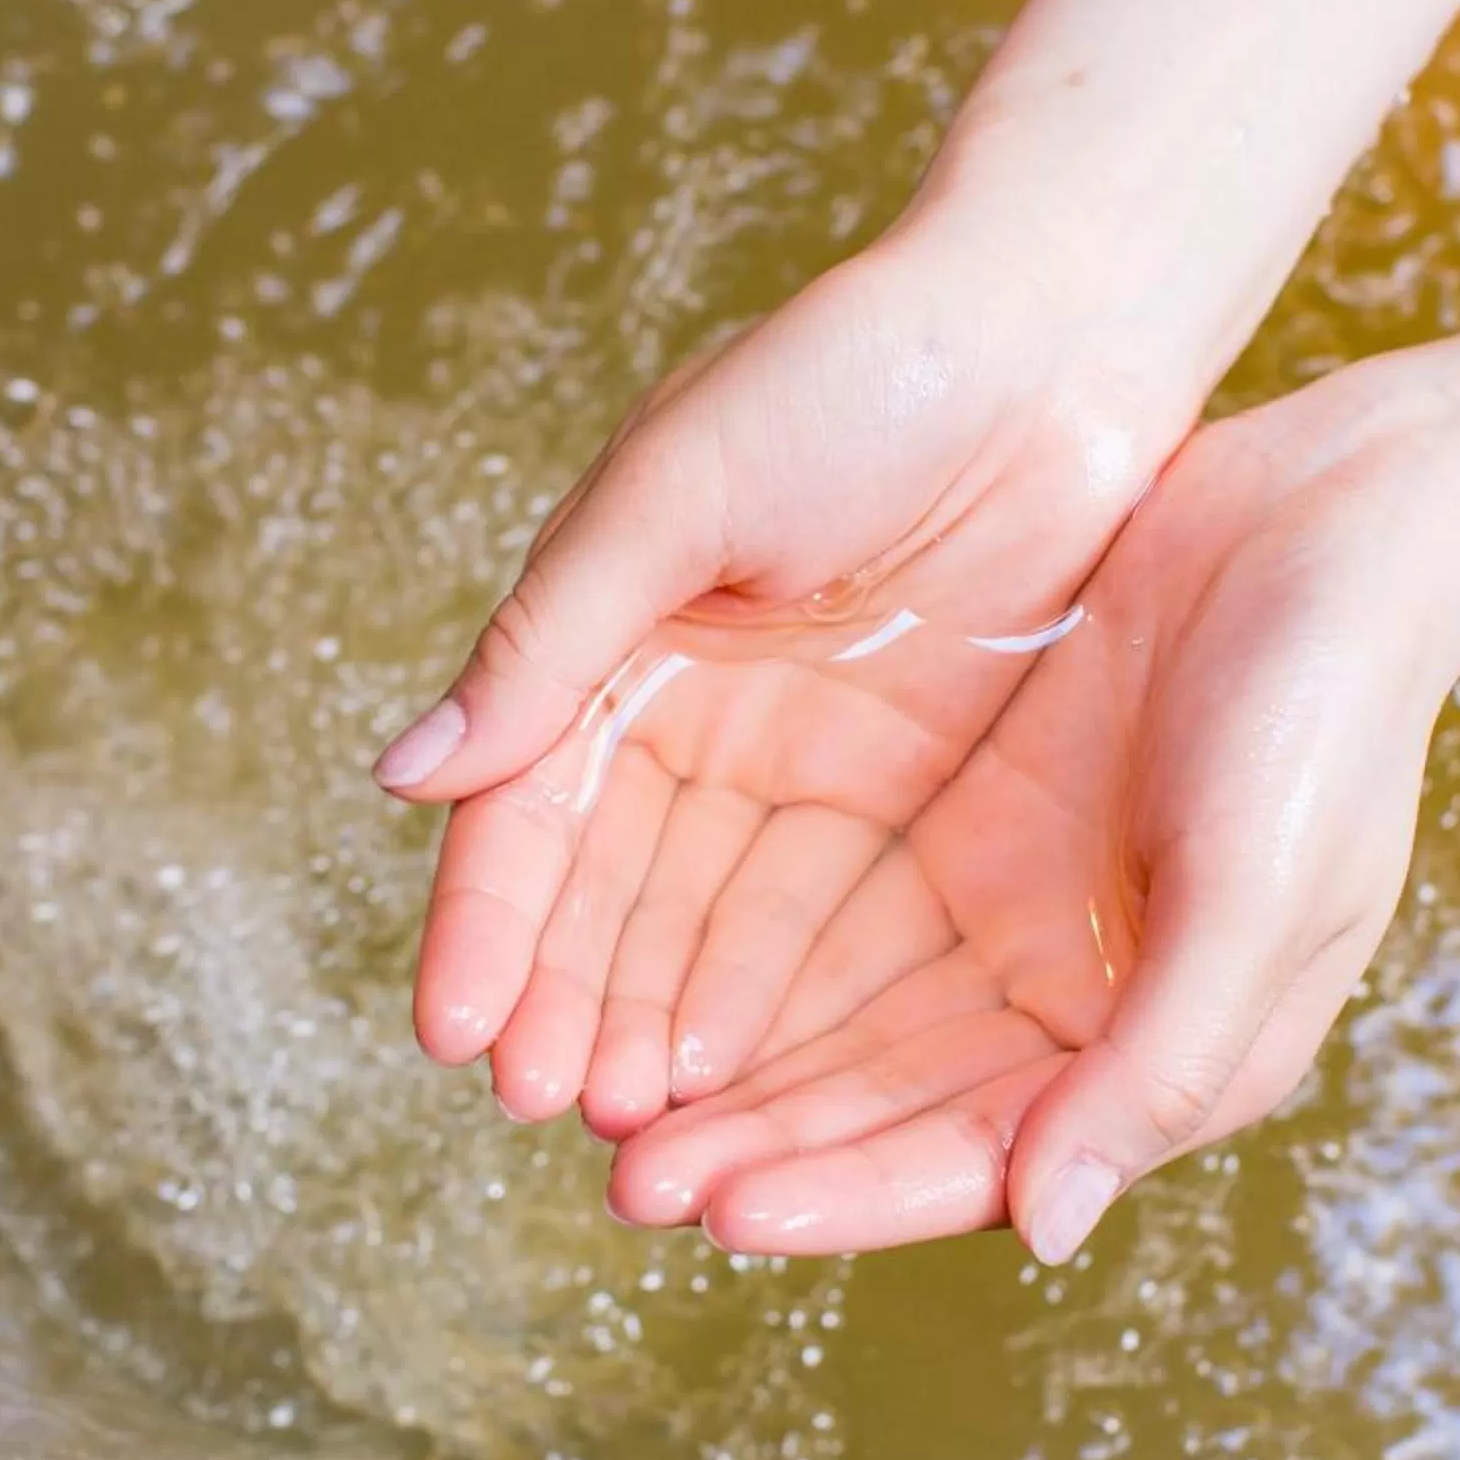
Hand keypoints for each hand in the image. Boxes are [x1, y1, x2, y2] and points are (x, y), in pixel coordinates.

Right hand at [382, 201, 1192, 1129]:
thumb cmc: (853, 372)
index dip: (489, 924)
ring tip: (639, 1130)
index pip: (525, 809)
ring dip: (661, 1026)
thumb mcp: (679, 492)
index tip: (456, 1036)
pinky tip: (741, 1082)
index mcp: (612, 636)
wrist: (1057, 329)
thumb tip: (402, 775)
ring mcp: (797, 759)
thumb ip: (550, 640)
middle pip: (608, 894)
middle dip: (571, 1004)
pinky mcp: (903, 787)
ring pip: (705, 927)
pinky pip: (822, 918)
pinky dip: (773, 1000)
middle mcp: (690, 713)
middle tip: (553, 1112)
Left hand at [598, 378, 1459, 1262]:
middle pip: (886, 1106)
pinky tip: (651, 971)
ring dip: (736, 1065)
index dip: (847, 1193)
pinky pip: (836, 905)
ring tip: (600, 1097)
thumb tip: (1051, 1229)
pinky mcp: (971, 814)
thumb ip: (1159, 1066)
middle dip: (759, 1147)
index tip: (718, 1209)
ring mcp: (1014, 905)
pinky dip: (751, 948)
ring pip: (843, 1016)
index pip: (975, 1160)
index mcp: (1156, 1050)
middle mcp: (1073, 1000)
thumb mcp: (1260, 897)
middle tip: (622, 1181)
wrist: (1342, 517)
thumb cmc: (1330, 713)